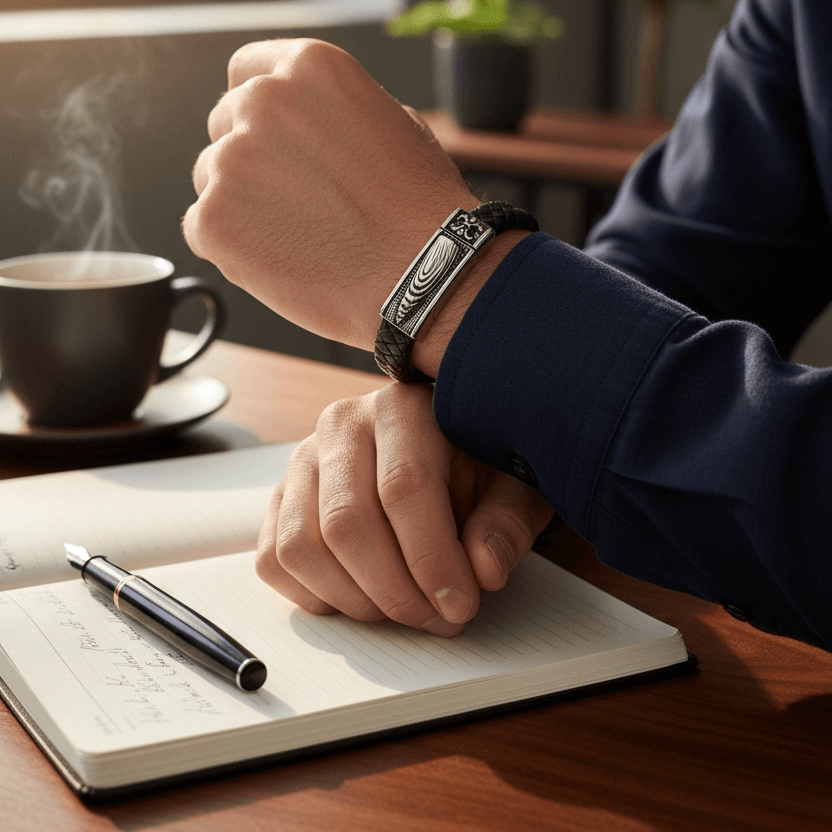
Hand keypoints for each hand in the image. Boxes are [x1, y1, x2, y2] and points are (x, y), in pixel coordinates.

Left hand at [183, 38, 477, 350]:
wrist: (423, 276)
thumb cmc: (419, 211)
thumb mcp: (393, 125)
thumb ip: (332, 114)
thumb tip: (304, 125)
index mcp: (308, 68)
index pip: (246, 73)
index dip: (258, 114)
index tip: (271, 146)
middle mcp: (262, 102)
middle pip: (224, 127)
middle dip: (251, 162)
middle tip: (296, 206)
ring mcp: (231, 161)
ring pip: (210, 179)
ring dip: (241, 206)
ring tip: (298, 240)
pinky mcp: (214, 220)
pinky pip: (202, 229)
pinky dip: (232, 248)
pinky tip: (281, 261)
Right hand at [255, 384, 553, 635]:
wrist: (438, 447)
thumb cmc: (476, 466)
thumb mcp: (512, 484)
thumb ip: (506, 522)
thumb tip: (484, 570)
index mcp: (402, 408)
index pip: (404, 487)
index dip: (432, 559)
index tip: (461, 607)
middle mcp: (342, 425)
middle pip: (347, 523)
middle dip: (395, 591)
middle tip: (437, 620)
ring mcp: (302, 462)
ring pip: (301, 548)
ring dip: (355, 601)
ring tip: (404, 611)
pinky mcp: (280, 498)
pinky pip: (274, 561)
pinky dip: (316, 597)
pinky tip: (364, 598)